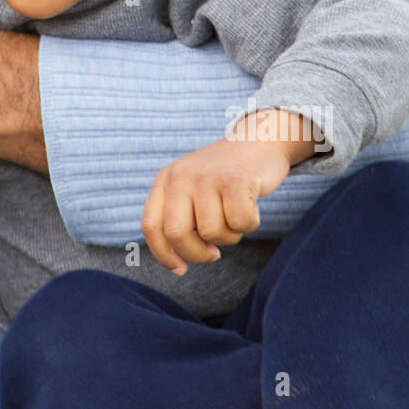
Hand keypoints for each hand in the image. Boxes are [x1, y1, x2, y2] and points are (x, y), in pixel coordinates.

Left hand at [141, 109, 315, 274]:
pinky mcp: (236, 178)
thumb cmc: (224, 178)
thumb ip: (180, 218)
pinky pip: (239, 222)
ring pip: (212, 232)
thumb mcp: (191, 189)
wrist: (257, 140)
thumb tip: (177, 264)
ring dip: (229, 237)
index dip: (163, 254)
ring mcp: (208, 175)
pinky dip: (249, 224)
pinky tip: (251, 208)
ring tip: (234, 217)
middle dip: (197, 254)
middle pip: (177, 233)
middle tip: (213, 254)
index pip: (151, 226)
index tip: (180, 269)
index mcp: (166, 179)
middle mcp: (181, 175)